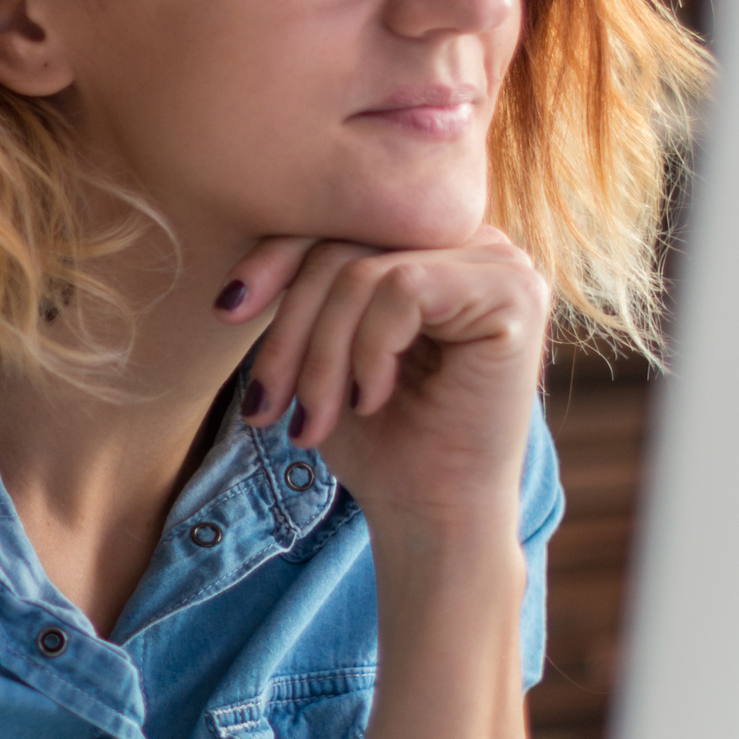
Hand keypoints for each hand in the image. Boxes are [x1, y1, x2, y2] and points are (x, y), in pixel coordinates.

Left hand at [220, 229, 549, 551]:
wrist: (430, 518)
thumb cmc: (379, 441)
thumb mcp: (325, 346)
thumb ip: (310, 282)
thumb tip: (246, 219)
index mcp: (434, 246)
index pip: (340, 219)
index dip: (274, 258)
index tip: (226, 311)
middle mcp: (476, 242)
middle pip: (346, 242)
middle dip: (291, 329)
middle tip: (268, 405)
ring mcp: (502, 264)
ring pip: (364, 271)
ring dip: (320, 356)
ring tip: (313, 420)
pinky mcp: (513, 296)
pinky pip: (402, 289)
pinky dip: (368, 351)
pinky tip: (372, 400)